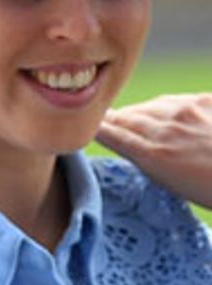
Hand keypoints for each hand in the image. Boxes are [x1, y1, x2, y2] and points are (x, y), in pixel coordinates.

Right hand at [96, 93, 211, 208]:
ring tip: (134, 117)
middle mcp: (166, 126)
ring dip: (142, 111)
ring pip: (153, 105)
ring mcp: (188, 109)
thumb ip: (152, 161)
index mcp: (153, 152)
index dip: (96, 127)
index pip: (111, 131)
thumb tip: (138, 148)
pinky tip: (170, 113)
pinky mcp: (208, 100)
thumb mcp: (176, 184)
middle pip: (129, 116)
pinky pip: (179, 100)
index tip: (86, 126)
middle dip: (115, 118)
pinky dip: (169, 107)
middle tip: (103, 120)